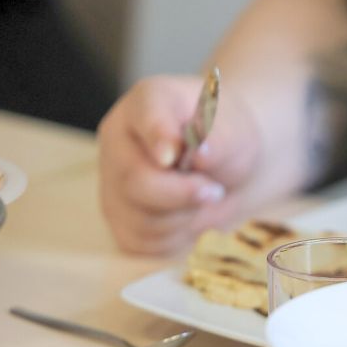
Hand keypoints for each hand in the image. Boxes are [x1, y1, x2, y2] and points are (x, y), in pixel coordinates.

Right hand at [97, 75, 261, 254]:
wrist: (225, 168)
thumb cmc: (224, 141)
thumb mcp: (234, 133)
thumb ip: (219, 141)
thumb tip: (201, 155)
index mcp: (147, 104)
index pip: (146, 115)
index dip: (158, 137)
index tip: (172, 157)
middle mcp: (118, 141)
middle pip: (135, 181)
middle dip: (182, 194)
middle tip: (213, 189)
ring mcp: (112, 182)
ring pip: (140, 219)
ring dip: (183, 216)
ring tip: (198, 196)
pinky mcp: (120, 220)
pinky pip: (143, 242)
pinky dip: (174, 236)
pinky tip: (185, 215)